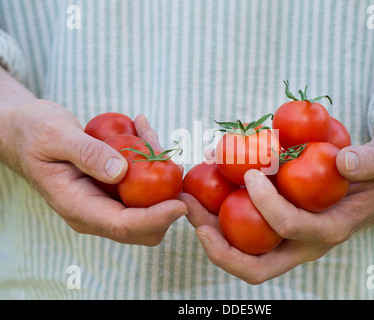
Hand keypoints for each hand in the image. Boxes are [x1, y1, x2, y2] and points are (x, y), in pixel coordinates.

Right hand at [2, 100, 186, 245]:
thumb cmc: (36, 133)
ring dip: (161, 175)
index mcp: (77, 207)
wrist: (28, 134)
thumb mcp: (55, 136)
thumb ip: (86, 153)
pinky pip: (143, 185)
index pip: (123, 226)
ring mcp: (106, 203)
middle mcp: (94, 212)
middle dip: (168, 203)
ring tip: (148, 131)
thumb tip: (122, 173)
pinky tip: (143, 129)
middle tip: (176, 165)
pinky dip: (151, 161)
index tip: (181, 204)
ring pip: (149, 205)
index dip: (156, 218)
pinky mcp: (114, 190)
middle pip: (144, 227)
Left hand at [182, 122, 373, 283]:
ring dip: (211, 233)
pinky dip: (222, 218)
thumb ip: (370, 162)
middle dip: (219, 245)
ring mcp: (289, 239)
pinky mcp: (279, 227)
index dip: (267, 205)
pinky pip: (246, 233)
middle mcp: (304, 244)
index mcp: (329, 231)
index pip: (291, 227)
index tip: (252, 174)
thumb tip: (344, 161)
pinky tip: (207, 190)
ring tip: (188, 203)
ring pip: (243, 254)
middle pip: (254, 265)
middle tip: (193, 214)